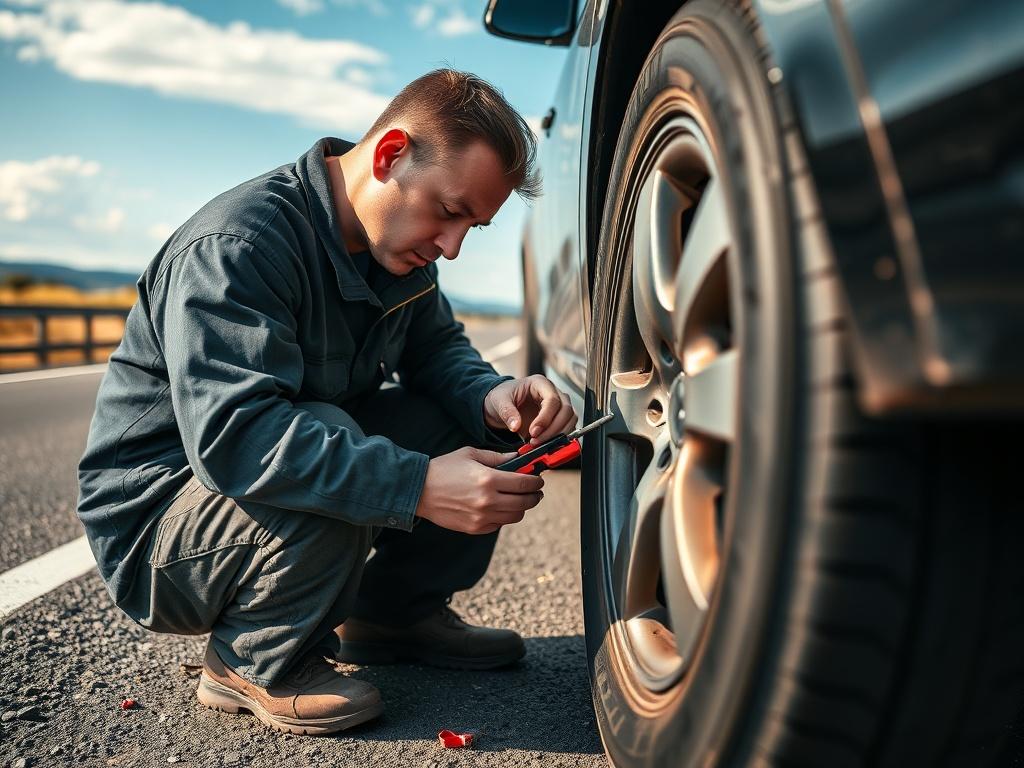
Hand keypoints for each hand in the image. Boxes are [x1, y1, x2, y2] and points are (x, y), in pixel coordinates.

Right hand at [414, 446, 544, 534]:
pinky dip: (504, 516)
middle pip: (524, 503)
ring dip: (522, 508)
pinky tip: (501, 507)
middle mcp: (487, 501)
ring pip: (515, 516)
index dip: (536, 482)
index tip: (539, 480)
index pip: (524, 483)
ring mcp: (481, 517)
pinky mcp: (475, 528)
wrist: (419, 490)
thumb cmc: (444, 469)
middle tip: (536, 491)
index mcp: (488, 479)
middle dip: (534, 496)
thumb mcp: (470, 454)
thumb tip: (517, 457)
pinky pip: (499, 524)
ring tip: (520, 499)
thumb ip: (496, 457)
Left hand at [483, 375, 577, 444]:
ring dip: (558, 435)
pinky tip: (545, 444)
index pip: (552, 400)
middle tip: (536, 441)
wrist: (504, 404)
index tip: (533, 432)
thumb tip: (516, 426)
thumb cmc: (503, 396)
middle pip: (566, 410)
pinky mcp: (559, 418)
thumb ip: (507, 412)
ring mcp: (559, 405)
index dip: (545, 418)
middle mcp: (553, 392)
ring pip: (570, 420)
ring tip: (539, 444)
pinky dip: (559, 438)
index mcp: (540, 383)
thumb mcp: (499, 400)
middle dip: (553, 429)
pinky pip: (567, 428)